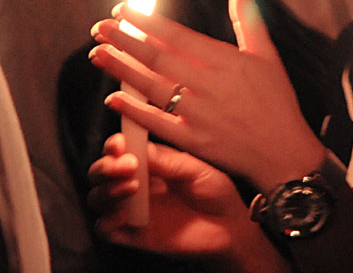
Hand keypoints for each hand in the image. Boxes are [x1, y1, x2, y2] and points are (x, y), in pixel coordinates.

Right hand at [87, 133, 266, 258]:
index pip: (121, 149)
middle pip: (101, 172)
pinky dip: (107, 220)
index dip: (115, 145)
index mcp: (151, 161)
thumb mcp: (197, 169)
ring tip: (133, 187)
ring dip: (107, 190)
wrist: (228, 226)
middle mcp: (137, 182)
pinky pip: (105, 228)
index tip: (119, 144)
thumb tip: (140, 149)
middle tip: (127, 166)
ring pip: (97, 197)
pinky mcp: (133, 234)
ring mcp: (133, 208)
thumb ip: (168, 162)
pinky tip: (123, 214)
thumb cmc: (215, 190)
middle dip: (106, 166)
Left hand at [88, 0, 326, 190]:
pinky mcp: (192, 140)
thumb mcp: (266, 53)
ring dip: (122, 69)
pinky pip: (156, 123)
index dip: (148, 22)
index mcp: (226, 61)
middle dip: (126, 40)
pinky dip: (134, 109)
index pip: (178, 36)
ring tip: (98, 53)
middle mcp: (209, 85)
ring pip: (152, 86)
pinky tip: (114, 97)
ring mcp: (199, 114)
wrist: (282, 150)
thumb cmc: (275, 99)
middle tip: (99, 27)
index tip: (124, 9)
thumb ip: (248, 16)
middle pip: (159, 58)